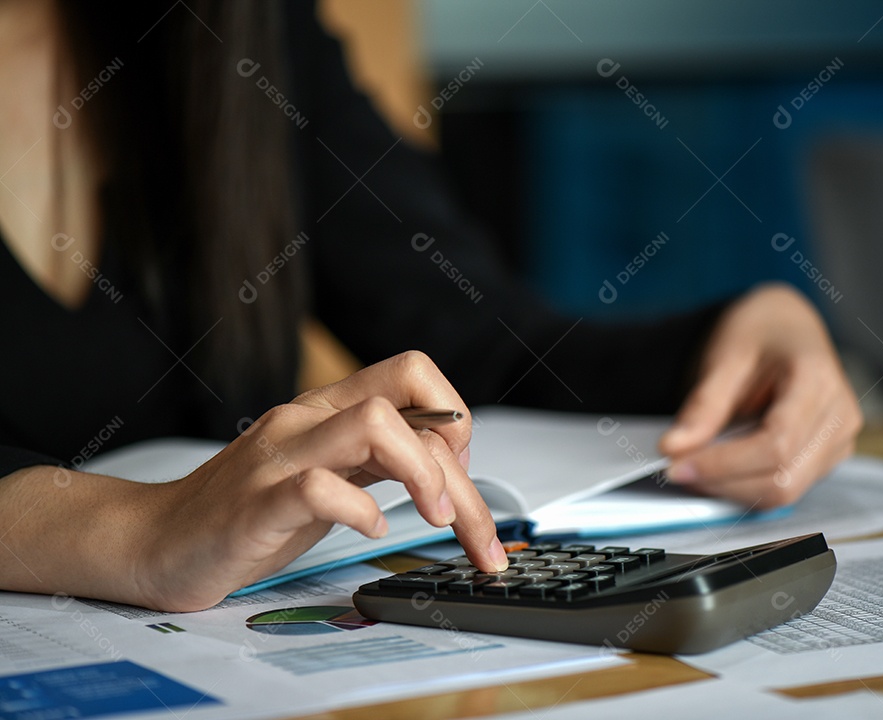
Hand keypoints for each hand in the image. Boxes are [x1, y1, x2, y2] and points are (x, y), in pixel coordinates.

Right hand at [139, 351, 507, 610]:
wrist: (154, 540)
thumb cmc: (248, 512)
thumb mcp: (328, 474)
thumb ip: (378, 459)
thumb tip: (447, 464)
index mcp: (328, 410)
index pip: (413, 372)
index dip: (455, 417)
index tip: (462, 473)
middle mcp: (307, 421)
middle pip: (407, 403)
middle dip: (461, 473)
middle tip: (475, 530)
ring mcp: (279, 457)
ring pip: (373, 423)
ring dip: (423, 474)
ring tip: (433, 518)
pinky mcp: (255, 504)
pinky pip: (318, 488)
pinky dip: (360, 511)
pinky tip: (370, 530)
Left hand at [658, 284, 861, 507]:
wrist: (785, 326)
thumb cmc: (761, 331)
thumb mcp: (725, 355)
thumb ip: (703, 405)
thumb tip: (674, 449)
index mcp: (819, 381)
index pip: (775, 445)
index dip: (723, 464)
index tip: (676, 465)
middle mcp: (840, 417)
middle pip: (783, 478)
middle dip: (724, 482)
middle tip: (676, 469)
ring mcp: (839, 441)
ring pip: (784, 491)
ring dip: (732, 489)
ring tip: (694, 466)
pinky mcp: (826, 458)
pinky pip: (786, 487)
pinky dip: (745, 485)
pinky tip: (717, 468)